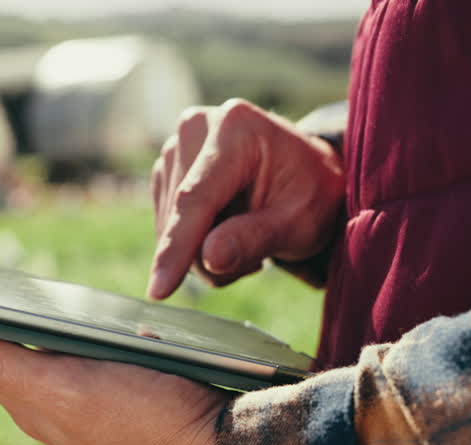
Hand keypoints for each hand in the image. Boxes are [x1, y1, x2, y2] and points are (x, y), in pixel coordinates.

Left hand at [0, 323, 232, 444]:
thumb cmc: (148, 425)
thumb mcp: (63, 387)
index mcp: (29, 401)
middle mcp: (53, 405)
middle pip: (6, 347)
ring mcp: (90, 404)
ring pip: (50, 350)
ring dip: (33, 322)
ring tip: (9, 286)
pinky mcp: (126, 399)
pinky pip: (90, 358)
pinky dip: (81, 334)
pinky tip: (84, 316)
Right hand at [149, 98, 345, 298]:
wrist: (308, 174)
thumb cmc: (311, 194)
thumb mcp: (299, 222)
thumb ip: (255, 238)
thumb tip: (211, 258)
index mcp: (235, 129)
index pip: (195, 199)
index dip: (176, 247)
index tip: (159, 290)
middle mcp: (197, 128)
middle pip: (180, 216)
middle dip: (209, 253)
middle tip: (257, 255)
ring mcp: (177, 146)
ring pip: (169, 225)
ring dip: (203, 249)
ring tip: (246, 236)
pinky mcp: (167, 168)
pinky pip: (167, 224)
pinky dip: (194, 240)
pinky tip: (225, 230)